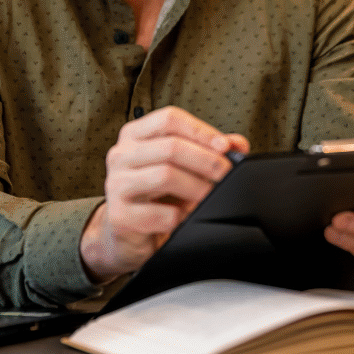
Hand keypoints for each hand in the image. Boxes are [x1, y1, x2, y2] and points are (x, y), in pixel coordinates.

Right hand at [80, 107, 249, 282]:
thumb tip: (237, 145)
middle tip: (226, 174)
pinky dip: (180, 217)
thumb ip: (207, 151)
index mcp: (134, 135)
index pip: (169, 119)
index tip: (224, 146)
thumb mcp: (180, 168)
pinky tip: (186, 218)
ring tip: (210, 196)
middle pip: (170, 146)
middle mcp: (120, 155)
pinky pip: (159, 213)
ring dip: (196, 187)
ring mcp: (115, 184)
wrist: (126, 234)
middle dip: (206, 160)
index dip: (201, 131)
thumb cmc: (154, 196)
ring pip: (165, 175)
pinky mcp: (119, 215)